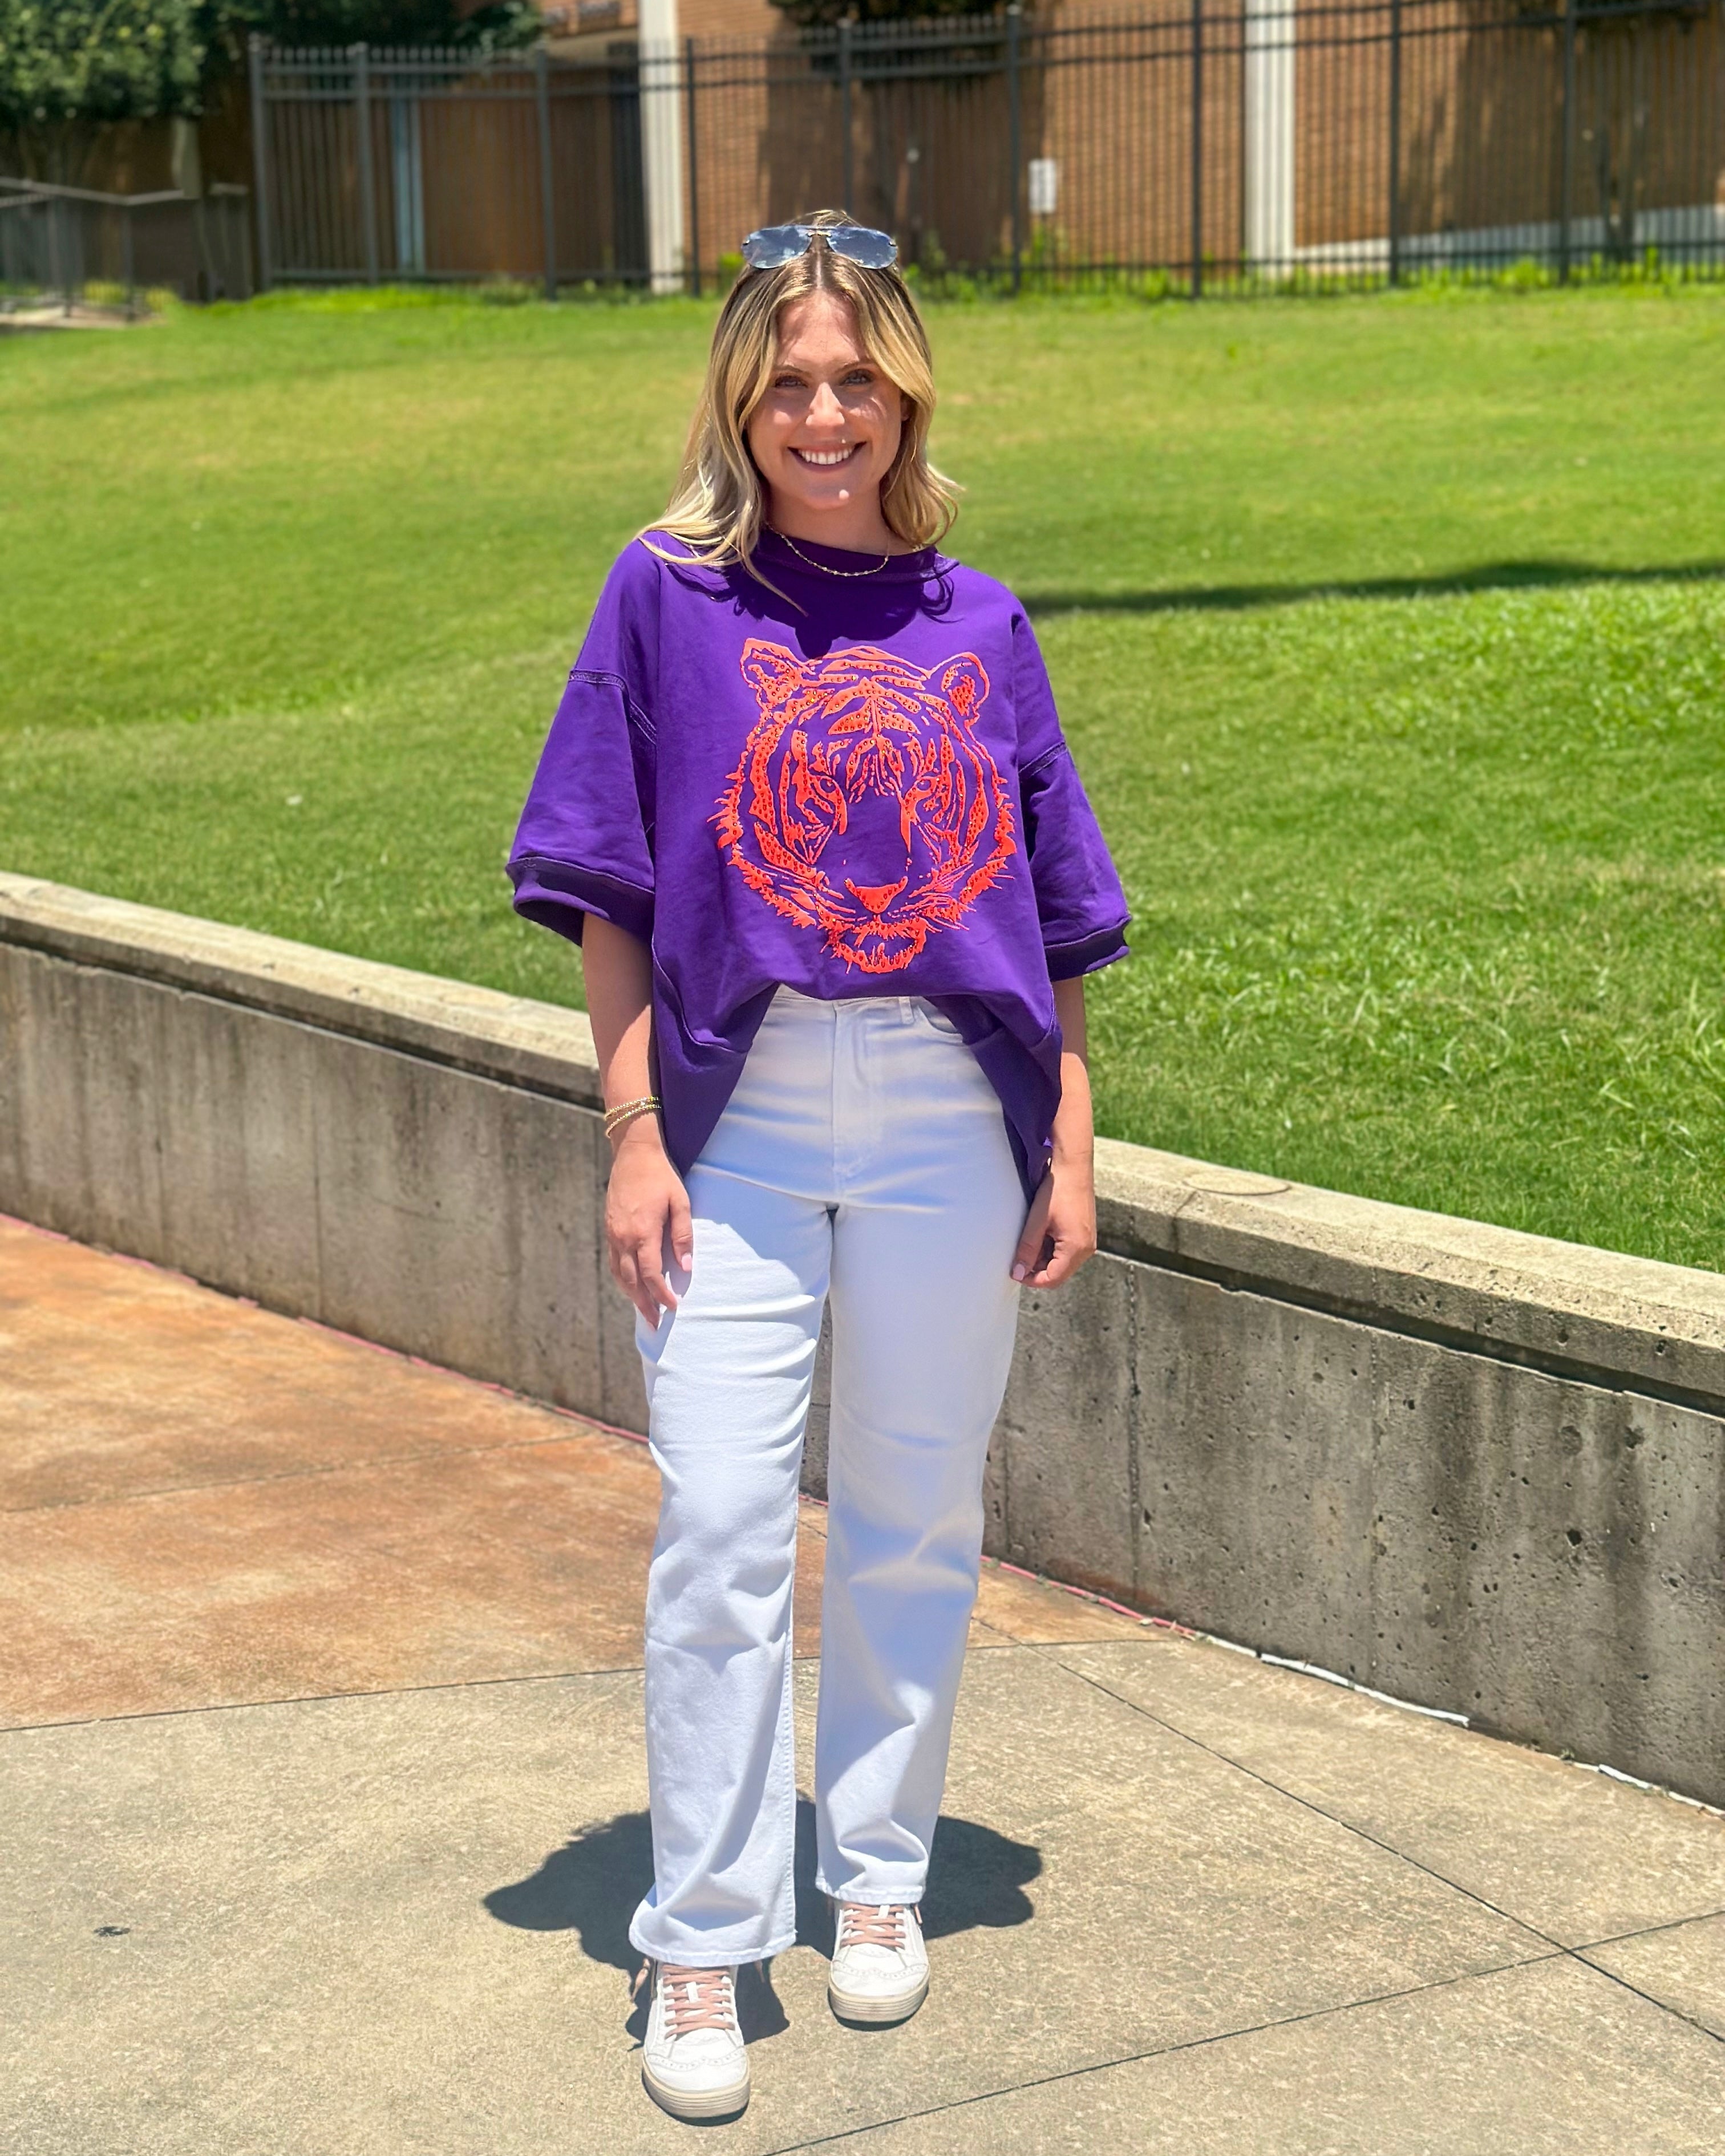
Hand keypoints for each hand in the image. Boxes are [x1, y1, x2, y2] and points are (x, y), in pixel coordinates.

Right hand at [605, 1116, 692, 1326]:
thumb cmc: (661, 1177)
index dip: (661, 1294)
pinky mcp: (609, 1228)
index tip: (673, 1307)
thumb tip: (685, 1268)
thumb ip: (683, 1236)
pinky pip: (613, 1261)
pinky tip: (630, 1285)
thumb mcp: (680, 1203)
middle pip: (631, 1281)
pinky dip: (621, 1278)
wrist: (633, 1153)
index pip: (650, 1274)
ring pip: (618, 1274)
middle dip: (644, 1304)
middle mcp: (623, 1237)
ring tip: (644, 1310)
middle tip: (656, 1323)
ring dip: (630, 1295)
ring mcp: (612, 1234)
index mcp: (642, 1233)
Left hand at [1010, 1155, 1096, 1289]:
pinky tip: (1042, 1232)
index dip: (1031, 1280)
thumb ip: (1027, 1249)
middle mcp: (1086, 1249)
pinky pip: (1066, 1252)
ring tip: (1031, 1236)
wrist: (1073, 1168)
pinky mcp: (1084, 1235)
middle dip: (1037, 1268)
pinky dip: (1051, 1248)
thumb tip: (1018, 1273)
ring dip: (1043, 1257)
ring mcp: (1087, 1242)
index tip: (1015, 1271)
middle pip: (1058, 1273)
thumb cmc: (1056, 1191)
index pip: (1052, 1279)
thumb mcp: (1037, 1221)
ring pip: (1061, 1263)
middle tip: (1019, 1252)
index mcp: (1076, 1248)